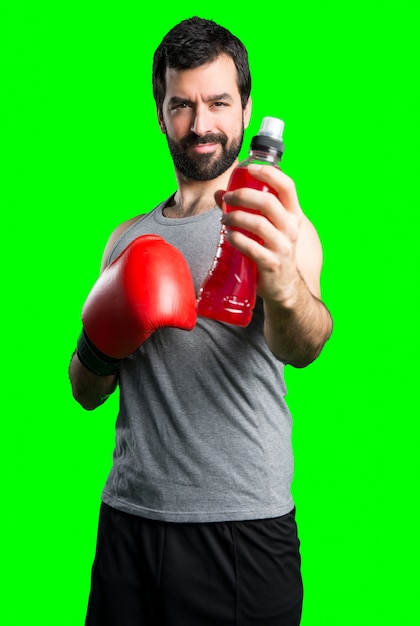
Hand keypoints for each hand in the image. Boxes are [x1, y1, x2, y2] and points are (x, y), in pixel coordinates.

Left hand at [218, 164, 303, 306]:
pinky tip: (228, 236)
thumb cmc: (273, 251)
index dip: (270, 173)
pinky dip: (236, 238)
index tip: (250, 168)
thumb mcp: (268, 228)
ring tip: (223, 219)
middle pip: (268, 202)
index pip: (288, 186)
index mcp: (294, 215)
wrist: (284, 287)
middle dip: (242, 196)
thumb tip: (219, 194)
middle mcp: (291, 229)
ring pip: (257, 223)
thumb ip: (246, 209)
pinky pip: (250, 247)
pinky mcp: (271, 263)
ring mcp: (282, 247)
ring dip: (235, 217)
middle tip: (226, 199)